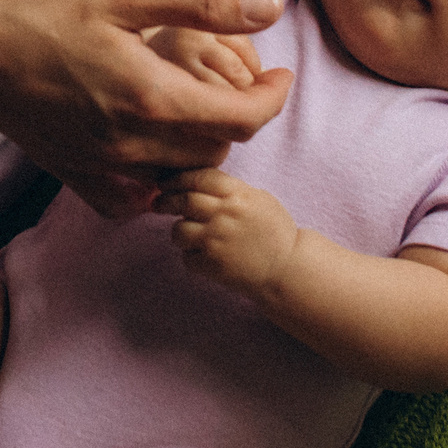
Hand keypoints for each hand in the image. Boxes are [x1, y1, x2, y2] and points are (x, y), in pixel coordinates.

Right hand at [0, 0, 292, 218]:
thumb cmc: (36, 7)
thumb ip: (203, 4)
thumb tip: (271, 8)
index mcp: (152, 97)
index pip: (245, 118)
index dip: (273, 95)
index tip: (278, 72)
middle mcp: (132, 146)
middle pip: (218, 148)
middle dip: (237, 114)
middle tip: (228, 74)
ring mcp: (102, 169)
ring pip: (182, 173)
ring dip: (201, 142)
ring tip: (188, 99)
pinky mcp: (76, 177)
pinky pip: (138, 196)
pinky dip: (157, 175)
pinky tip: (146, 139)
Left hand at [154, 167, 301, 297]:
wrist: (288, 269)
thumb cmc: (274, 231)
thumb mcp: (259, 199)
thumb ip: (229, 189)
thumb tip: (195, 181)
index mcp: (238, 195)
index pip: (198, 177)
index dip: (177, 179)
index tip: (166, 183)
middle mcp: (224, 215)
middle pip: (183, 201)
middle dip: (166, 201)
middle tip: (159, 203)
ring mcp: (216, 241)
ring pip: (178, 230)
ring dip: (179, 231)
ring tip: (188, 234)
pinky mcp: (212, 265)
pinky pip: (187, 257)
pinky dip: (191, 257)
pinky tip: (204, 256)